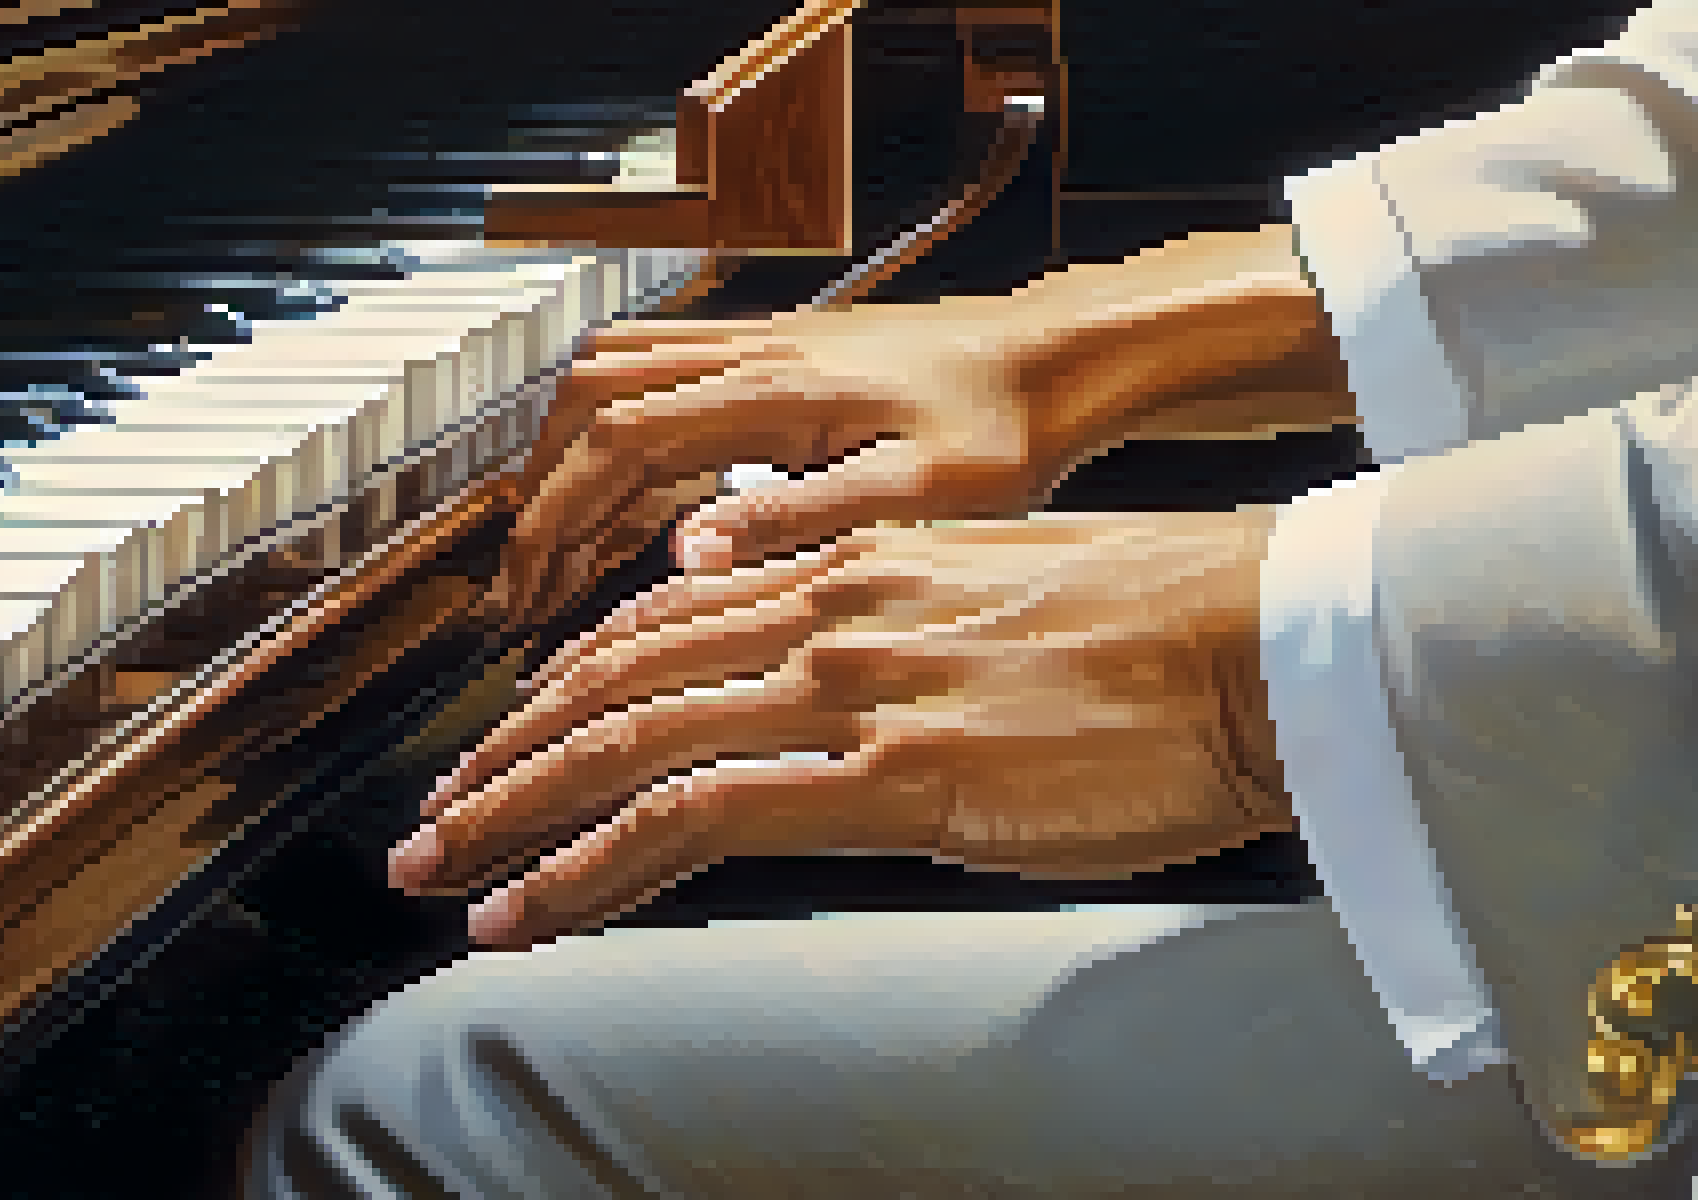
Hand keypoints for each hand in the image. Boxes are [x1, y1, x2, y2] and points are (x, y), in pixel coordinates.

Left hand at [396, 509, 1293, 948]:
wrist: (1265, 642)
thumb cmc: (1169, 632)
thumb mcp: (1008, 604)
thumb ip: (908, 635)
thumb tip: (861, 693)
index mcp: (857, 564)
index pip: (664, 622)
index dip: (570, 686)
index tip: (513, 742)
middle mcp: (830, 611)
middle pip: (616, 679)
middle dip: (504, 758)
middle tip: (431, 819)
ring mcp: (852, 690)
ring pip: (626, 744)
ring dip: (516, 816)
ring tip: (443, 873)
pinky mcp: (890, 777)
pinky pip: (694, 818)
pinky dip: (591, 868)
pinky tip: (533, 910)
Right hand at [487, 305, 1042, 629]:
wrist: (1056, 361)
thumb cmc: (1006, 430)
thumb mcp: (913, 498)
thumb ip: (797, 520)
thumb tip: (686, 553)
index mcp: (770, 393)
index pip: (614, 445)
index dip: (554, 522)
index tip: (526, 596)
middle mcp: (748, 354)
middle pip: (588, 402)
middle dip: (541, 495)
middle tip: (526, 584)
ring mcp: (755, 345)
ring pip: (611, 375)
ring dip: (567, 456)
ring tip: (558, 547)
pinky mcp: (773, 354)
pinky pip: (656, 373)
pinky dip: (615, 433)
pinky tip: (632, 502)